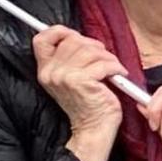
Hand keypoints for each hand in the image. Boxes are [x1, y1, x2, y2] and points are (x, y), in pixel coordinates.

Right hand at [32, 23, 130, 160]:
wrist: (93, 129)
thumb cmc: (88, 104)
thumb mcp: (71, 79)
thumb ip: (70, 59)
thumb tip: (82, 38)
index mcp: (45, 70)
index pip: (43, 39)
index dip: (60, 31)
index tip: (77, 36)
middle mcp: (51, 72)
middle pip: (73, 40)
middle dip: (94, 46)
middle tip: (104, 58)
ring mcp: (64, 76)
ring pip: (91, 50)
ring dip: (108, 57)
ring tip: (113, 69)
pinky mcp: (81, 81)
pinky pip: (103, 63)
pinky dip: (116, 67)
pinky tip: (118, 75)